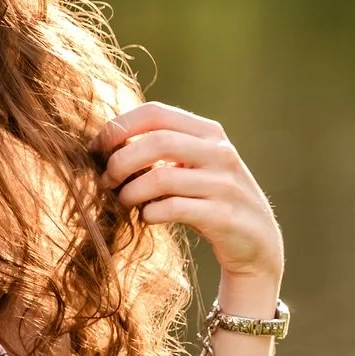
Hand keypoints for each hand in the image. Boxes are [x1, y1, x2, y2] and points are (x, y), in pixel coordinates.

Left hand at [90, 102, 283, 283]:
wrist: (257, 242)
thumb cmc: (211, 200)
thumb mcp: (194, 165)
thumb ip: (164, 149)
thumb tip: (108, 143)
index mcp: (209, 132)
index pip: (156, 112)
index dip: (119, 127)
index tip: (97, 148)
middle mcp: (220, 153)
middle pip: (157, 142)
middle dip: (121, 161)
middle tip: (106, 180)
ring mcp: (224, 184)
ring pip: (161, 178)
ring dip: (131, 191)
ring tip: (123, 201)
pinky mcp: (223, 216)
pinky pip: (174, 209)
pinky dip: (151, 213)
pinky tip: (148, 217)